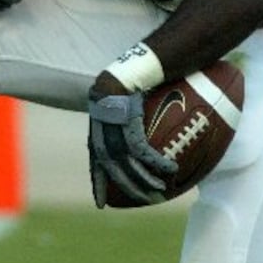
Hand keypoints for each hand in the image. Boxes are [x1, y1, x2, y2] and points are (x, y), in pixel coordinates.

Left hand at [87, 74, 177, 207]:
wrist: (141, 59)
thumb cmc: (144, 78)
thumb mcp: (134, 101)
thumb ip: (134, 120)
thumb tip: (151, 138)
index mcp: (99, 122)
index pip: (94, 156)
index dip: (97, 179)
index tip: (101, 202)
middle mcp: (101, 123)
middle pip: (108, 162)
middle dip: (123, 184)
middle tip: (139, 199)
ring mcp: (111, 120)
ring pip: (124, 158)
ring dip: (142, 177)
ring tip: (158, 190)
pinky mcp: (126, 118)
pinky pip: (140, 147)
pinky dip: (153, 160)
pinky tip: (168, 169)